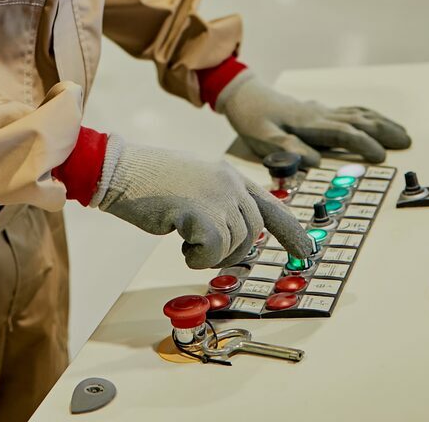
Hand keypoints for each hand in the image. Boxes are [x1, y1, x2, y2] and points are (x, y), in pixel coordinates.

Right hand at [93, 135, 314, 268]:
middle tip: (206, 252)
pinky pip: (214, 252)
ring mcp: (218, 197)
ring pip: (234, 245)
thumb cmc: (151, 180)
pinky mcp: (203, 214)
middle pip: (253, 233)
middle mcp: (231, 184)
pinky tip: (182, 245)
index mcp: (231, 176)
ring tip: (186, 241)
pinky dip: (198, 258)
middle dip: (235, 252)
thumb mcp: (196, 185)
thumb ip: (219, 203)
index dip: (291, 231)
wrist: (122, 170)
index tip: (306, 251)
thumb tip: (234, 237)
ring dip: (210, 254)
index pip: (271, 206)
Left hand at [217, 72, 410, 166]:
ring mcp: (321, 111)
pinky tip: (376, 120)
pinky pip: (350, 111)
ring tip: (402, 133)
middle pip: (358, 121)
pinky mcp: (319, 111)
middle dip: (384, 131)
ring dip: (381, 123)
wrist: (244, 94)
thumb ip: (288, 148)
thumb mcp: (262, 138)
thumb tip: (316, 161)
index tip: (381, 156)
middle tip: (407, 142)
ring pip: (358, 114)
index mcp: (308, 123)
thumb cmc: (252, 118)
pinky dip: (368, 115)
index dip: (364, 144)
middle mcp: (319, 114)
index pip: (343, 133)